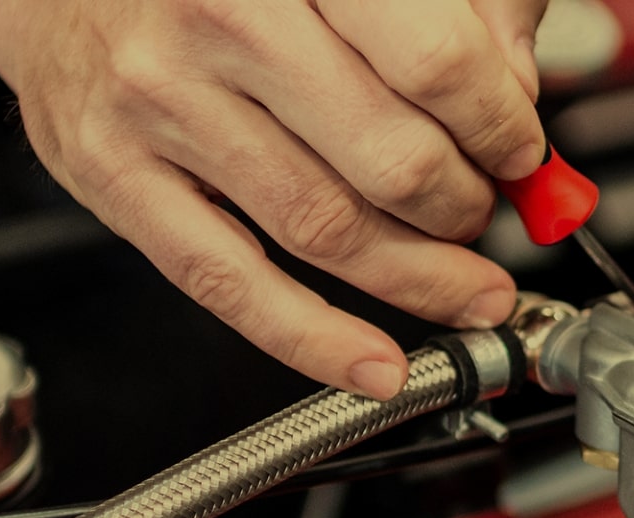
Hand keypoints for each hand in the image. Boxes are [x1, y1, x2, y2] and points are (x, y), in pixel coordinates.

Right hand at [0, 0, 549, 397]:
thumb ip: (448, 8)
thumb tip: (515, 98)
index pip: (436, 64)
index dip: (501, 126)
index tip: (520, 150)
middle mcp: (223, 20)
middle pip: (389, 158)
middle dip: (464, 207)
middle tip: (485, 214)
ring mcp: (160, 103)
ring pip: (323, 228)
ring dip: (416, 278)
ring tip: (464, 288)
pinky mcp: (113, 175)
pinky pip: (228, 282)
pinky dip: (314, 340)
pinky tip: (375, 366)